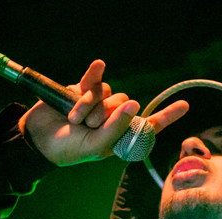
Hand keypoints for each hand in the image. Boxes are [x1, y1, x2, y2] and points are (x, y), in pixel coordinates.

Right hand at [19, 60, 188, 165]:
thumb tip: (135, 104)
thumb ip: (116, 129)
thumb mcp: (95, 146)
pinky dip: (95, 74)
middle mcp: (113, 119)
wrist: (37, 139)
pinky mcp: (83, 90)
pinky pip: (96, 79)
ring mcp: (99, 104)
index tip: (184, 106)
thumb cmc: (68, 149)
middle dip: (105, 116)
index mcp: (120, 137)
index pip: (148, 125)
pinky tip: (99, 65)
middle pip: (125, 106)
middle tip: (86, 127)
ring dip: (90, 106)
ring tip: (73, 119)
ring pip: (108, 94)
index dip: (166, 116)